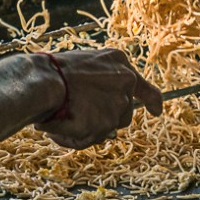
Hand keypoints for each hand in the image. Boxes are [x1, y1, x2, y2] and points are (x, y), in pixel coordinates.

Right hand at [34, 48, 162, 149]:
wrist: (42, 82)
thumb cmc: (51, 73)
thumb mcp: (81, 70)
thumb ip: (97, 87)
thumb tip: (105, 120)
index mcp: (118, 61)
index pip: (144, 85)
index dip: (152, 101)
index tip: (157, 112)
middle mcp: (126, 79)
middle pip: (125, 112)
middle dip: (106, 120)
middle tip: (78, 119)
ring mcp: (120, 101)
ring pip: (110, 128)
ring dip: (88, 129)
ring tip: (62, 121)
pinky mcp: (109, 121)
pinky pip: (93, 138)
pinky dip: (75, 138)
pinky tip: (59, 129)